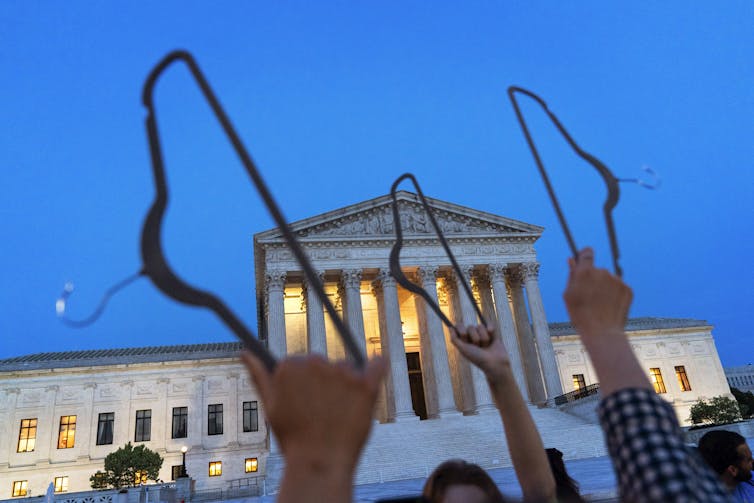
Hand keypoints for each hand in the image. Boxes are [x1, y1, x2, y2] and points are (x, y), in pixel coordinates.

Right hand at [241, 352, 386, 471]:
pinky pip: (377, 364)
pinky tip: (376, 364)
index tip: (304, 399)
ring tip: (338, 413)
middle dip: (323, 382)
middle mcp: (315, 362)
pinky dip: (377, 364)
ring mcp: (341, 372)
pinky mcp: (365, 384)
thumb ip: (259, 376)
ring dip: (345, 383)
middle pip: (323, 363)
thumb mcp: (270, 407)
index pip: (300, 364)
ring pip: (347, 368)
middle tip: (321, 409)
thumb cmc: (294, 439)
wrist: (320, 464)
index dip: (303, 383)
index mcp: (289, 366)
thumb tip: (245, 353)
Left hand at [450, 324, 511, 384]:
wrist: (495, 364)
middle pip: (470, 327)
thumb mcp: (463, 350)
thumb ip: (455, 339)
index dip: (461, 331)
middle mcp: (472, 336)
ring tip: (486, 347)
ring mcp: (482, 334)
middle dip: (474, 337)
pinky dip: (490, 328)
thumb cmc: (478, 358)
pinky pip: (489, 324)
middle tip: (478, 347)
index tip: (464, 336)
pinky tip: (491, 334)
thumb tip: (450, 328)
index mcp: (464, 340)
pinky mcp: (492, 333)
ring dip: (483, 338)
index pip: (459, 327)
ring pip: (480, 326)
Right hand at [563, 247, 632, 338]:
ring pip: (609, 280)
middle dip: (593, 279)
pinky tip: (609, 307)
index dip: (585, 255)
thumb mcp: (569, 295)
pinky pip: (619, 288)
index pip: (587, 253)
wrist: (602, 332)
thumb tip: (572, 260)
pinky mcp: (627, 289)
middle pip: (597, 270)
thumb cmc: (580, 315)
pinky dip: (614, 295)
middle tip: (589, 296)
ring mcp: (617, 280)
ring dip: (605, 288)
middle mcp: (603, 272)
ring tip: (600, 305)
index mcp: (585, 272)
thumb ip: (571, 275)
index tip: (583, 259)